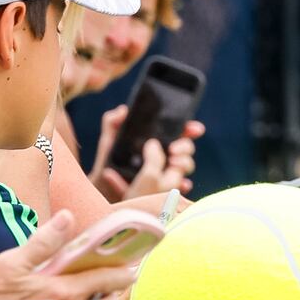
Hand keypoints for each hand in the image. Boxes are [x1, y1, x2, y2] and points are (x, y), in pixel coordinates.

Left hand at [90, 108, 204, 200]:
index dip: (189, 128)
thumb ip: (111, 122)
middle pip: (186, 148)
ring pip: (186, 165)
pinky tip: (182, 183)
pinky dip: (184, 185)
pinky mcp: (166, 190)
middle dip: (185, 146)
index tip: (196, 129)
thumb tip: (123, 110)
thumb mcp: (108, 141)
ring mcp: (167, 173)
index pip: (178, 132)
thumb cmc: (109, 163)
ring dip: (184, 162)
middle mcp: (165, 156)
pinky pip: (181, 187)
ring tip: (173, 162)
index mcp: (155, 141)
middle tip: (173, 150)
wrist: (103, 188)